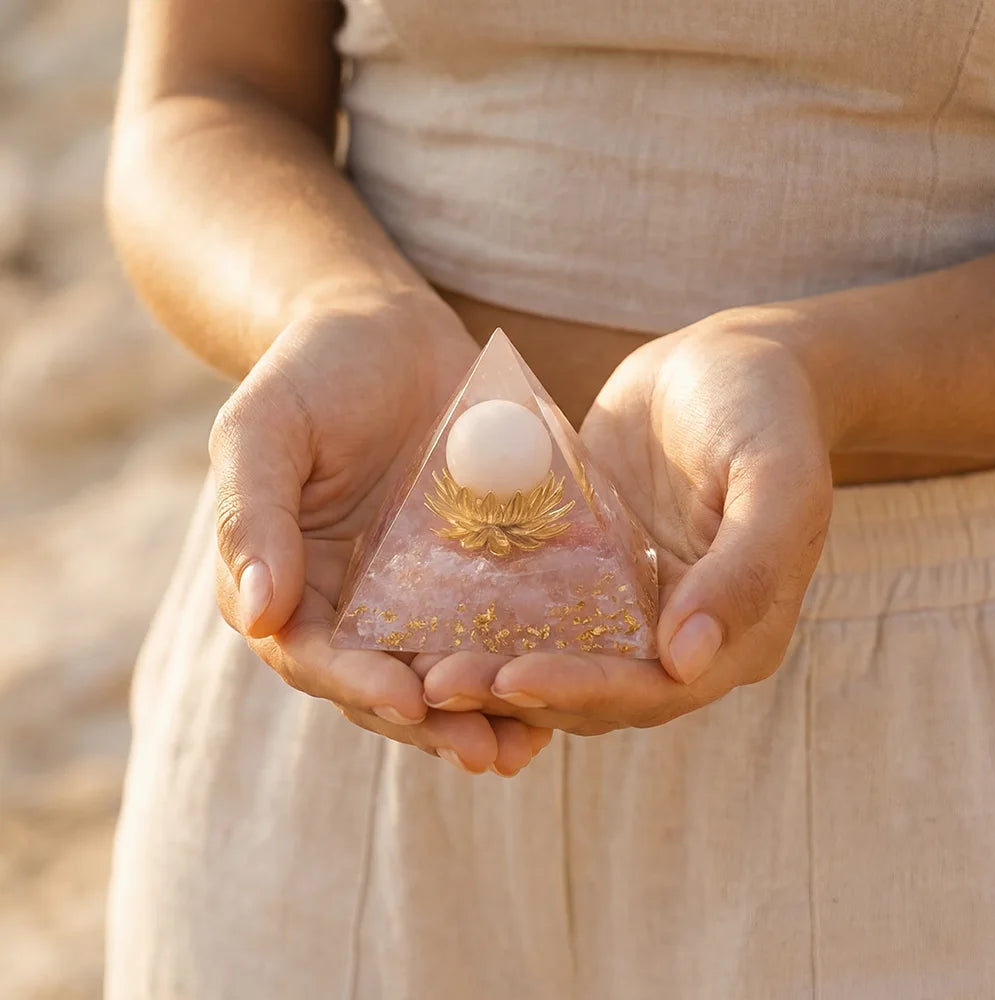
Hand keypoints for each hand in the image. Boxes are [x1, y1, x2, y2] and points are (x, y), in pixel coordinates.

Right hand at [211, 292, 551, 773]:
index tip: (403, 697)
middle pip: (388, 681)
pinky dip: (531, 656)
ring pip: (450, 666)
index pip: (314, 653)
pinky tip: (572, 682)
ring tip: (532, 743)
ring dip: (487, 711)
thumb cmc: (313, 371)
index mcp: (293, 582)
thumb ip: (253, 513)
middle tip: (484, 749)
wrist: (386, 329)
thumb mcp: (266, 428)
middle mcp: (357, 602)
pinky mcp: (480, 566)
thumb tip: (257, 610)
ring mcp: (421, 589)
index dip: (355, 682)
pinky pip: (505, 621)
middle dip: (433, 721)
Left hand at [419, 307, 833, 732]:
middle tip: (436, 684)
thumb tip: (686, 662)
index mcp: (735, 635)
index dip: (584, 691)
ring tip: (419, 666)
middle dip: (519, 691)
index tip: (512, 680)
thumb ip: (746, 569)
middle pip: (593, 688)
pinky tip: (428, 610)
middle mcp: (677, 634)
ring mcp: (628, 603)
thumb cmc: (769, 410)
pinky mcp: (588, 568)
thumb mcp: (778, 478)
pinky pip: (535, 600)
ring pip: (556, 653)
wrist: (729, 360)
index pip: (654, 688)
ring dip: (492, 666)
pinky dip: (489, 614)